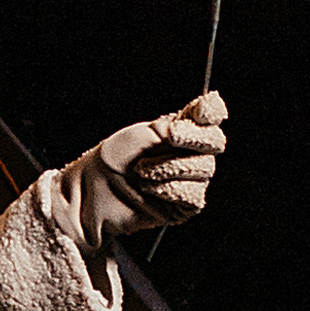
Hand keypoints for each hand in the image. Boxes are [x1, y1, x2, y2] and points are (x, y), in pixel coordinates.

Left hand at [87, 91, 226, 232]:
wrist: (94, 188)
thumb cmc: (116, 157)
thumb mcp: (147, 133)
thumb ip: (180, 123)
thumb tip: (209, 105)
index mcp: (184, 131)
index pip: (212, 116)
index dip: (212, 111)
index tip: (203, 110)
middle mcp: (192, 154)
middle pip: (215, 143)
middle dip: (193, 139)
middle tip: (171, 137)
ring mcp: (190, 179)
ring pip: (203, 169)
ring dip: (169, 167)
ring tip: (142, 171)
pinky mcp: (184, 204)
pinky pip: (192, 194)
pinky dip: (168, 189)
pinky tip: (150, 189)